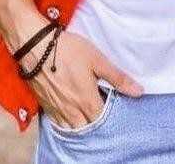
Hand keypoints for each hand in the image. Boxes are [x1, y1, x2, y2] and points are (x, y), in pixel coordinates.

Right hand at [20, 29, 143, 128]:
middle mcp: (71, 110)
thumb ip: (117, 78)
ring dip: (81, 125)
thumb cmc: (67, 49)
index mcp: (87, 100)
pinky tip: (71, 113)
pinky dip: (67, 122)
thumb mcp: (97, 59)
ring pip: (72, 129)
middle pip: (87, 128)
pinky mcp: (45, 105)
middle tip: (101, 112)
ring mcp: (57, 110)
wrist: (35, 45)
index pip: (103, 121)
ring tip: (88, 114)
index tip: (115, 109)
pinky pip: (58, 123)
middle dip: (96, 124)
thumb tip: (139, 92)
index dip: (110, 117)